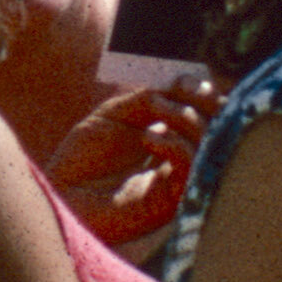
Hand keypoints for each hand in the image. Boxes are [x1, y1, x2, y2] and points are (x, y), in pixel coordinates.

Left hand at [45, 73, 214, 254]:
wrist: (63, 193)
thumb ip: (148, 97)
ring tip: (156, 108)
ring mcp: (180, 180)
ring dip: (186, 118)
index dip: (204, 92)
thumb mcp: (116, 114)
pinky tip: (150, 136)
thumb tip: (181, 83)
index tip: (184, 82)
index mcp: (174, 136)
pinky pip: (190, 168)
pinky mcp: (170, 200)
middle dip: (205, 102)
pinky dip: (175, 144)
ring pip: (209, 145)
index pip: (208, 112)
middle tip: (183, 90)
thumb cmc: (85, 156)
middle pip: (219, 127)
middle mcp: (183, 158)